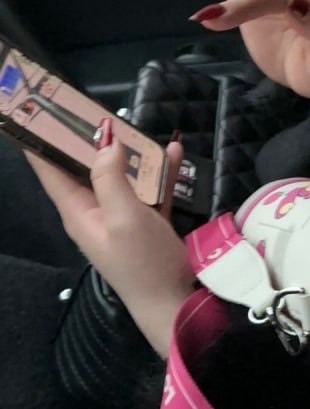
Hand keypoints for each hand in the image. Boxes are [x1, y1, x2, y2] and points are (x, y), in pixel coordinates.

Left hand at [26, 127, 193, 357]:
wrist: (176, 305)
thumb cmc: (143, 263)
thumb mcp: (124, 217)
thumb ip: (111, 177)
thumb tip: (103, 139)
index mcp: (78, 211)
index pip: (49, 169)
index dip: (39, 141)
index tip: (34, 110)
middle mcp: (95, 211)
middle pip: (84, 167)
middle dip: (87, 137)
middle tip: (91, 104)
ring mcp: (121, 218)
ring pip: (119, 174)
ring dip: (129, 151)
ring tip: (135, 123)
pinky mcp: (147, 223)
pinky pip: (149, 189)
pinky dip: (159, 171)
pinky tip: (173, 150)